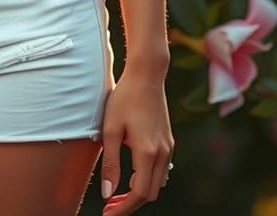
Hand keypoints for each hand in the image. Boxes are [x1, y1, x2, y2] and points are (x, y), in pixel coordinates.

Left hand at [99, 68, 174, 213]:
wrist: (147, 75)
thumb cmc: (124, 99)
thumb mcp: (110, 130)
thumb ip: (110, 164)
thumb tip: (107, 193)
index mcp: (148, 152)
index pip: (139, 193)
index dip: (124, 208)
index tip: (108, 213)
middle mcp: (163, 153)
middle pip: (150, 193)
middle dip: (131, 203)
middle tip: (110, 205)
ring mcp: (168, 147)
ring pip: (158, 183)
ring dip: (140, 191)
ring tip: (118, 191)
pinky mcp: (168, 141)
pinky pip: (161, 170)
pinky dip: (147, 178)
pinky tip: (132, 173)